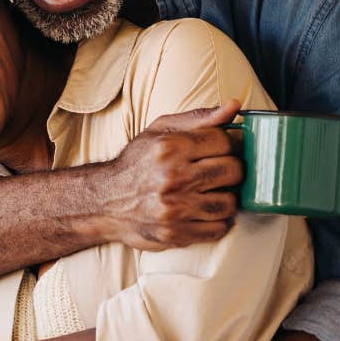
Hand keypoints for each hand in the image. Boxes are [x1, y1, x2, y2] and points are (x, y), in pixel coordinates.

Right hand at [98, 100, 242, 250]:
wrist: (105, 201)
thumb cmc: (137, 163)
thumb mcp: (160, 131)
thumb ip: (199, 118)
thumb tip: (234, 106)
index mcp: (170, 147)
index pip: (224, 141)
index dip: (230, 144)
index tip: (224, 150)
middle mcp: (172, 178)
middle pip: (232, 171)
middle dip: (232, 170)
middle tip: (222, 171)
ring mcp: (174, 209)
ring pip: (229, 203)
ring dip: (227, 197)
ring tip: (214, 192)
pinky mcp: (175, 233)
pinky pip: (218, 229)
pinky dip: (219, 221)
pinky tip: (206, 212)